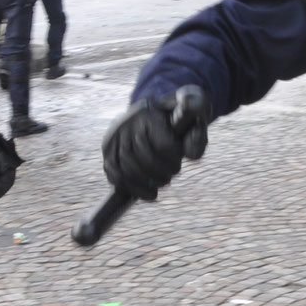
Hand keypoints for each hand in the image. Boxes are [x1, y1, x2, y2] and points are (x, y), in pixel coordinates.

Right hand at [102, 85, 210, 203]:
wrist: (156, 112)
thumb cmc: (179, 118)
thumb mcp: (195, 115)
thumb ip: (198, 132)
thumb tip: (189, 150)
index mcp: (151, 111)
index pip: (163, 146)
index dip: (173, 160)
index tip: (178, 162)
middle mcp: (128, 122)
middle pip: (143, 158)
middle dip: (160, 173)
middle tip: (170, 176)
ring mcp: (114, 136)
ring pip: (126, 168)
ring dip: (145, 184)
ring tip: (159, 186)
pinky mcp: (107, 149)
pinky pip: (114, 174)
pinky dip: (131, 188)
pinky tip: (148, 193)